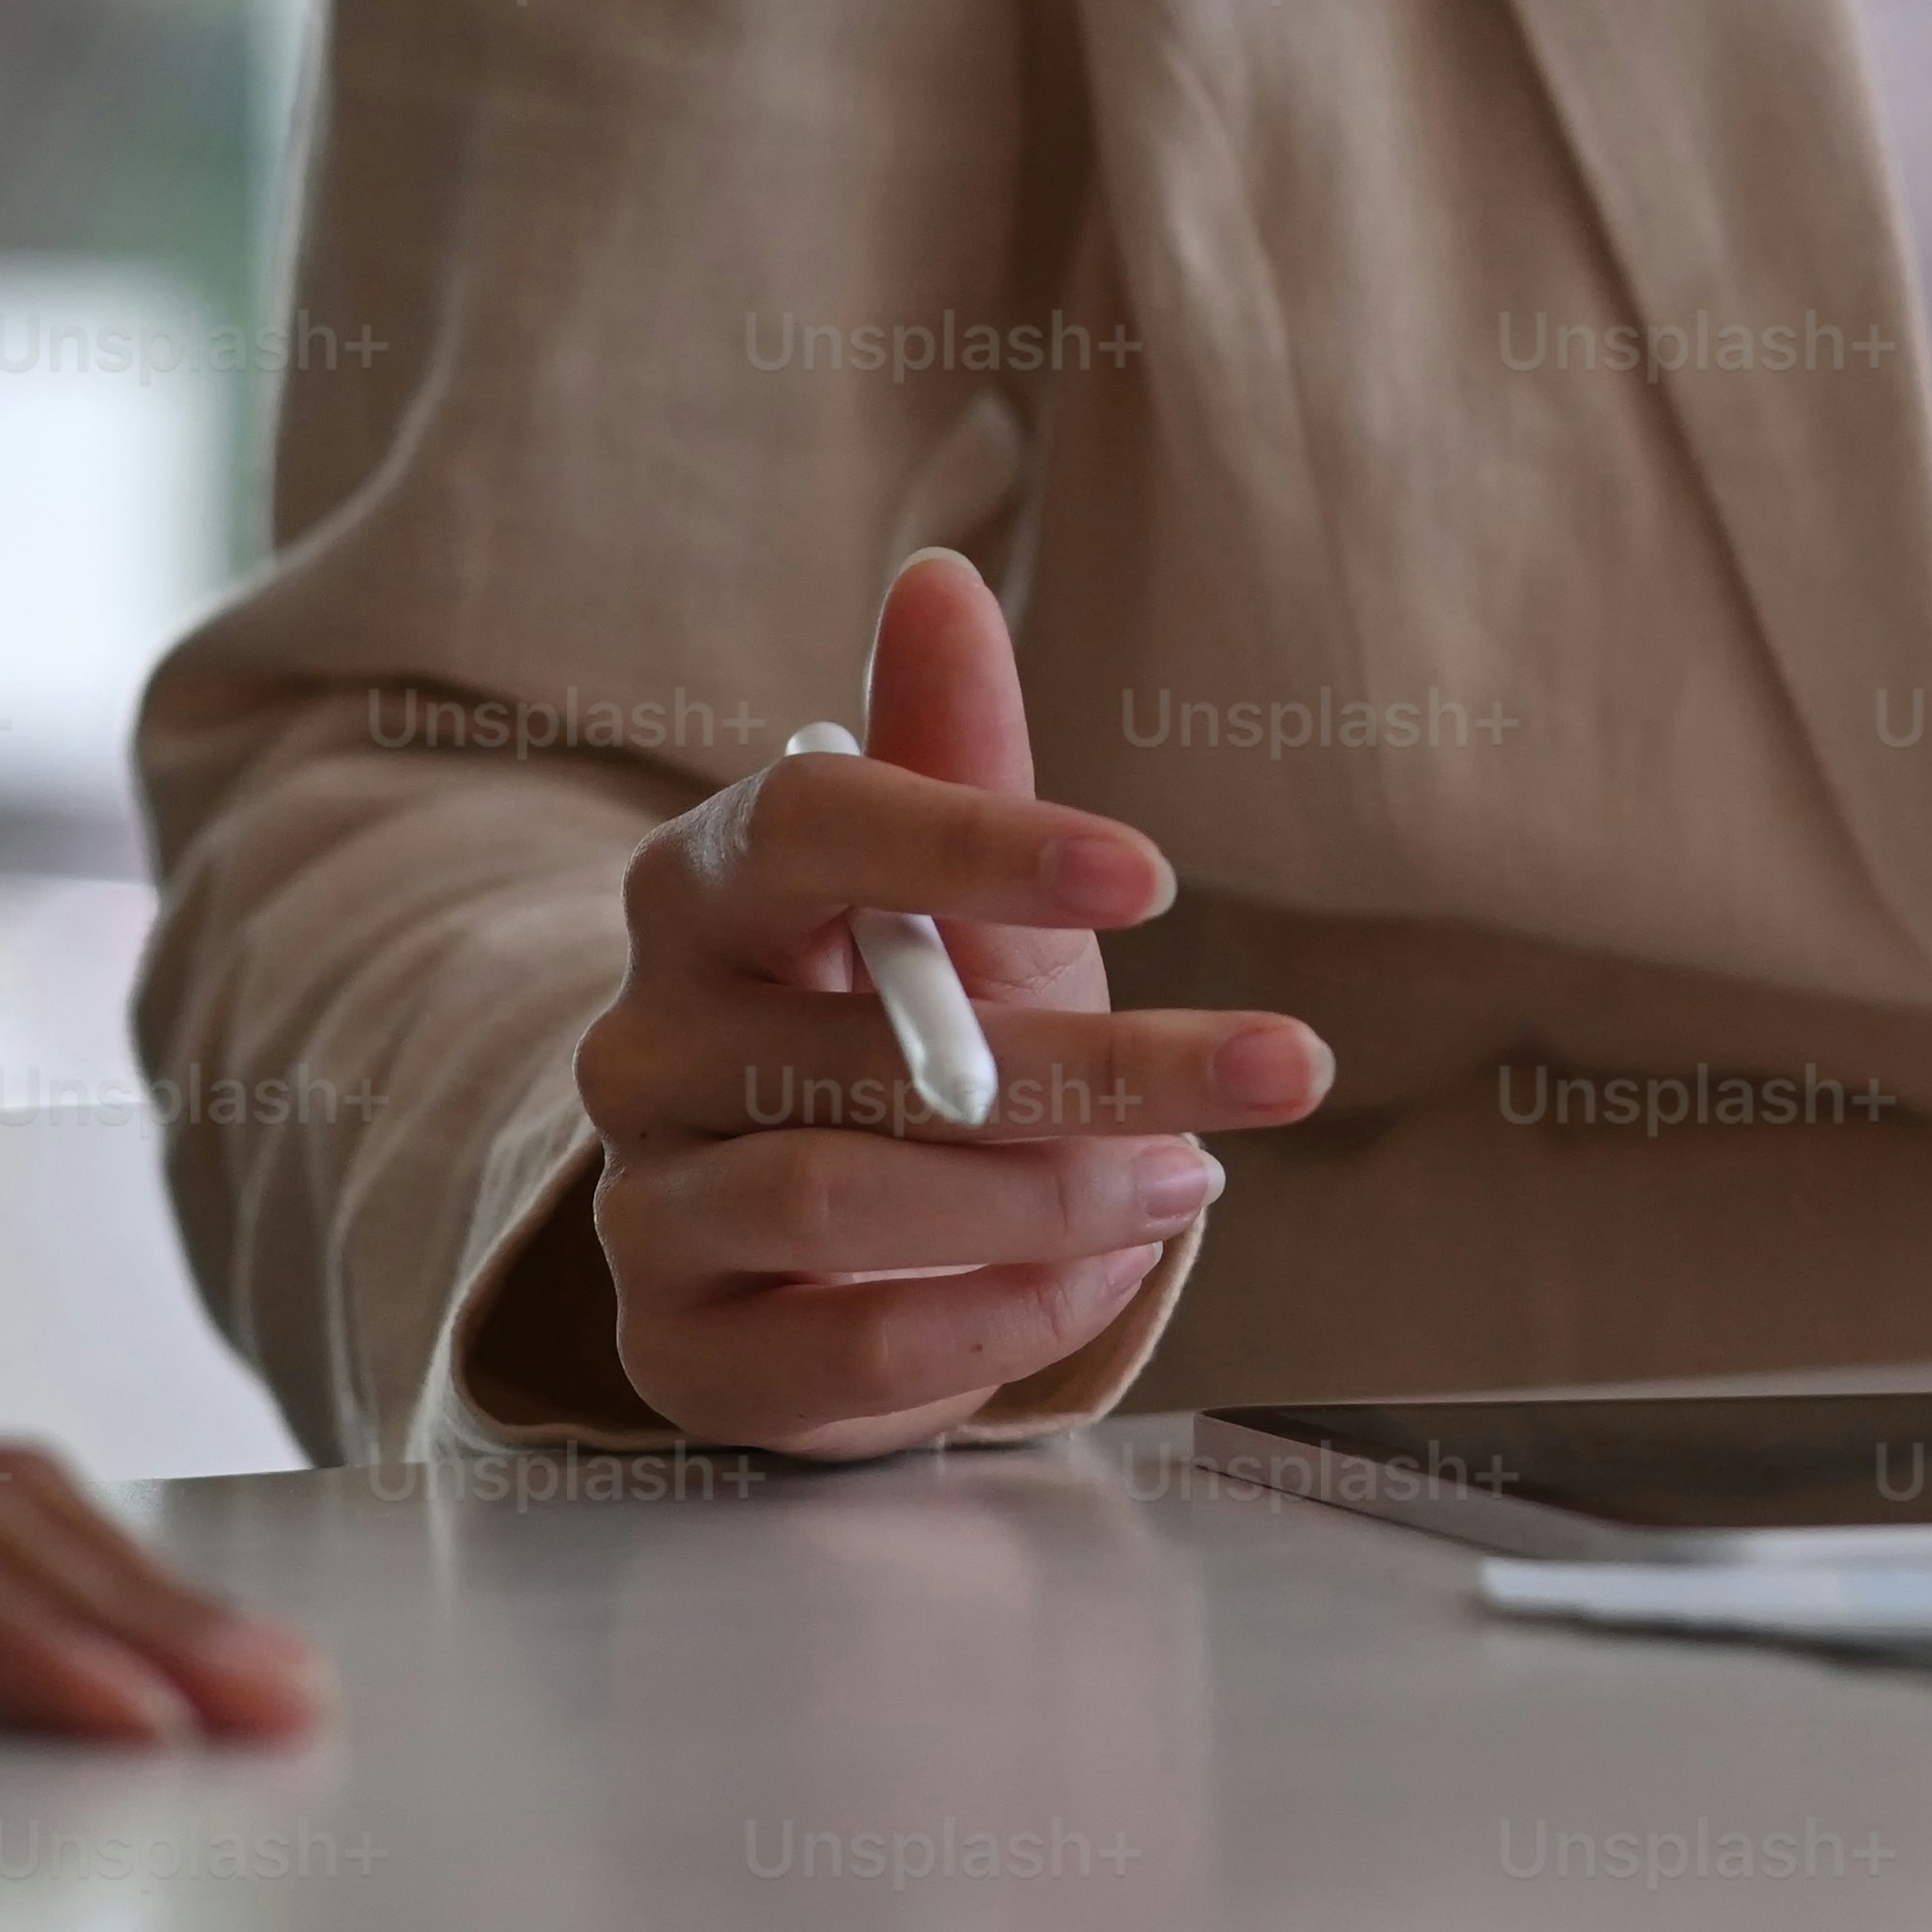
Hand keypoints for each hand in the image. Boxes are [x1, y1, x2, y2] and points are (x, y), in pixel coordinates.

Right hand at [574, 548, 1330, 1458]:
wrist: (828, 1251)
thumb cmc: (906, 1030)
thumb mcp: (960, 902)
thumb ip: (955, 753)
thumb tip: (941, 580)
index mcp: (701, 891)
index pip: (808, 828)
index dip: (977, 845)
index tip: (1154, 877)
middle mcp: (642, 1042)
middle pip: (869, 1044)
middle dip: (1107, 1060)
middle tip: (1288, 1067)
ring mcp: (645, 1204)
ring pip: (845, 1195)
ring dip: (1056, 1196)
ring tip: (1189, 1181)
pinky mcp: (681, 1351)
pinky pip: (846, 1349)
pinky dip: (1003, 1317)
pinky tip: (1102, 1275)